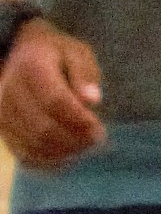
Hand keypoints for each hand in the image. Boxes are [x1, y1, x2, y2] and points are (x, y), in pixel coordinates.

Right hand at [0, 16, 105, 168]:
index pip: (54, 101)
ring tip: (85, 146)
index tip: (99, 128)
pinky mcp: (2, 130)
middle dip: (74, 139)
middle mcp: (10, 92)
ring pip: (33, 145)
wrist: (19, 55)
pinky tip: (68, 155)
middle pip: (42, 128)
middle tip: (96, 139)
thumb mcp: (75, 52)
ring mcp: (2, 113)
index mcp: (31, 68)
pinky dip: (48, 161)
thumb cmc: (55, 54)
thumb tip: (93, 100)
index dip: (79, 120)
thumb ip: (84, 73)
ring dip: (64, 152)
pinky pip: (24, 154)